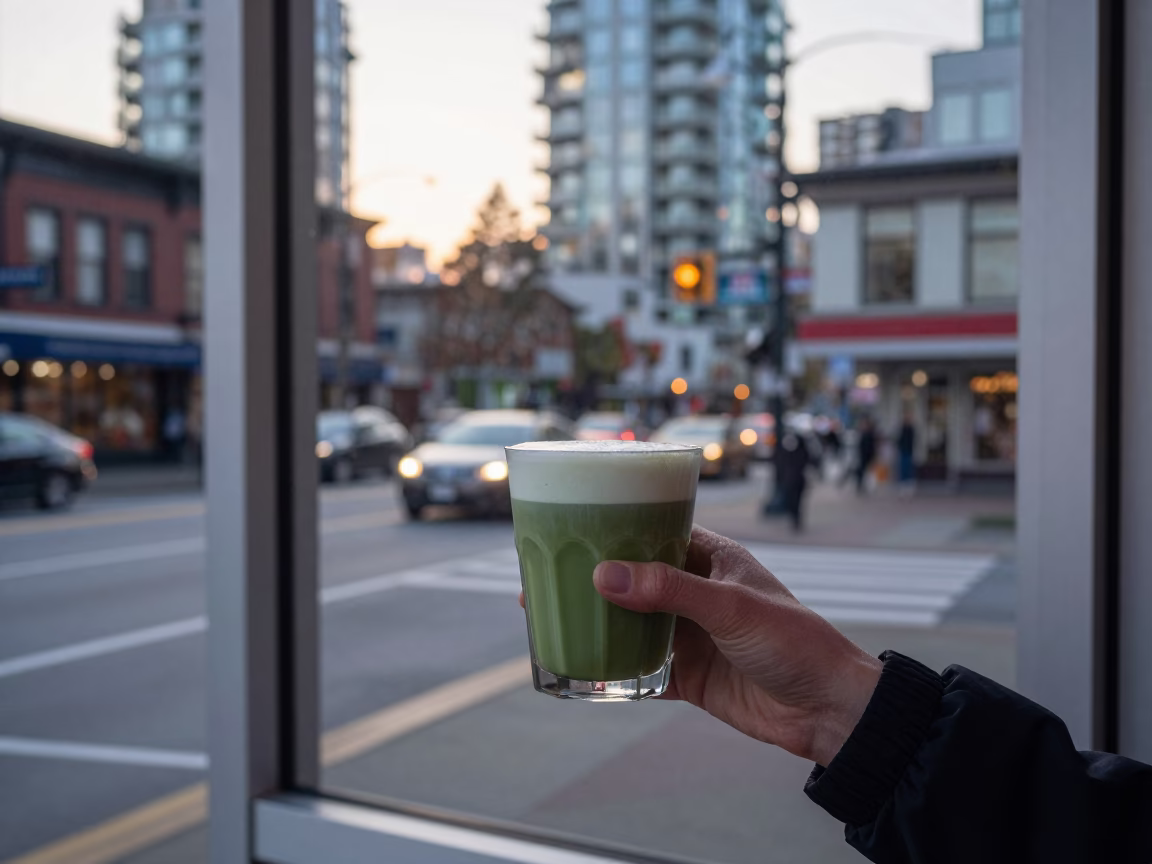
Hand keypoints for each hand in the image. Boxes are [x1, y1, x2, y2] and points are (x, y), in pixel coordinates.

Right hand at [519, 527, 880, 765]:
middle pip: (632, 578)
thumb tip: (603, 574)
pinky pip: (641, 670)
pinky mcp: (690, 676)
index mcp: (712, 558)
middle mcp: (696, 592)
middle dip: (591, 579)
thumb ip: (668, 590)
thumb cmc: (794, 641)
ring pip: (631, 623)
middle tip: (540, 578)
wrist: (828, 710)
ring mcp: (691, 634)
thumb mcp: (730, 607)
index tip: (569, 526)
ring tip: (546, 618)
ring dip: (595, 623)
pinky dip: (613, 670)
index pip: (654, 529)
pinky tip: (580, 669)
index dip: (613, 527)